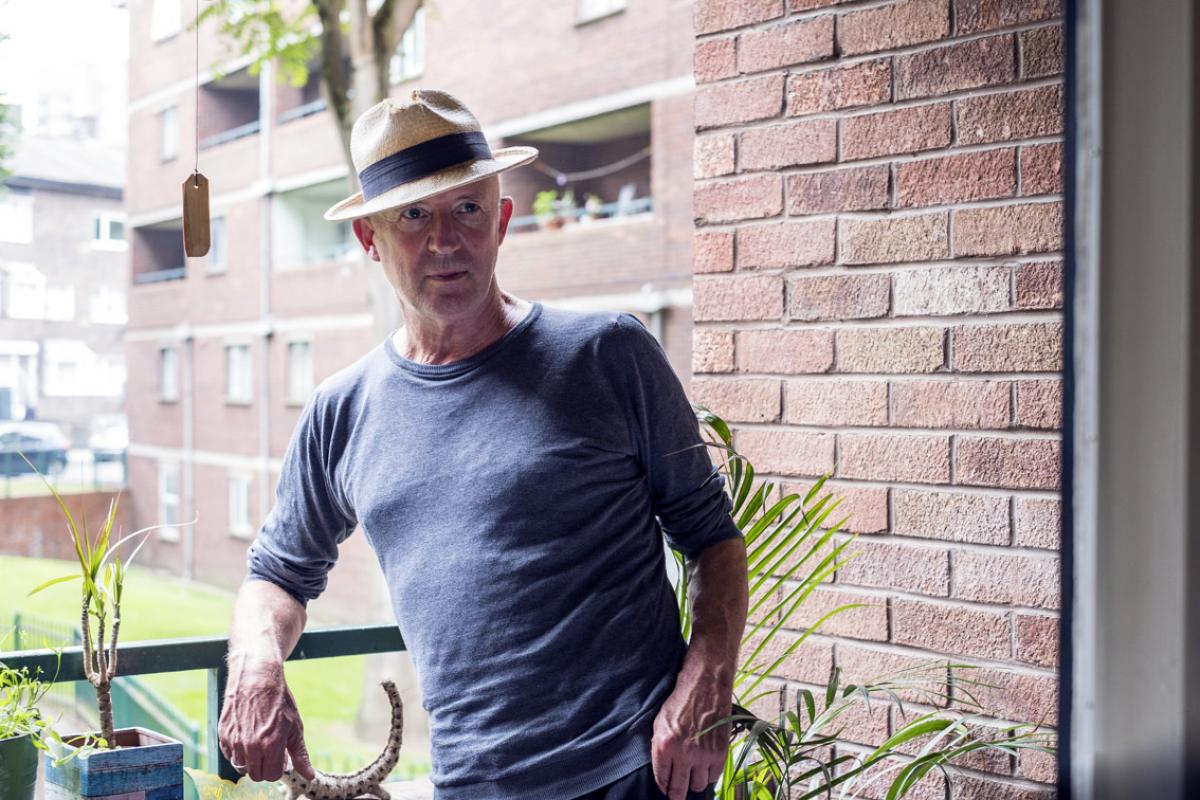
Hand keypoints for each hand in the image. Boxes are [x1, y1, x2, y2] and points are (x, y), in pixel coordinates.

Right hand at [218, 655, 314, 782]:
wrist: (256, 678)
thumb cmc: (278, 701)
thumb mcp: (295, 727)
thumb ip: (300, 754)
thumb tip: (309, 775)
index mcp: (270, 745)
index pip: (271, 776)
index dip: (278, 768)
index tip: (280, 758)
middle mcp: (250, 746)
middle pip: (256, 775)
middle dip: (264, 766)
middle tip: (270, 751)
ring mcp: (234, 741)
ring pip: (241, 766)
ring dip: (250, 760)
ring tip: (258, 742)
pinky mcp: (223, 735)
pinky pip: (229, 755)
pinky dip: (238, 751)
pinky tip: (247, 736)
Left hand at [650, 669, 730, 799]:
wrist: (705, 686)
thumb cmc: (680, 702)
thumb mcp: (659, 723)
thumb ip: (659, 749)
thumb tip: (663, 771)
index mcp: (665, 746)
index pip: (662, 780)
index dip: (663, 787)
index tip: (666, 790)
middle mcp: (684, 754)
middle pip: (679, 790)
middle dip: (676, 795)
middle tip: (676, 796)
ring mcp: (703, 755)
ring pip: (697, 785)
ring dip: (693, 783)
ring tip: (691, 776)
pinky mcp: (720, 753)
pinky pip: (713, 777)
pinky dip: (708, 775)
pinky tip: (704, 768)